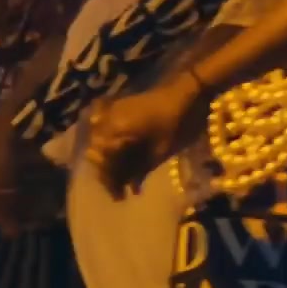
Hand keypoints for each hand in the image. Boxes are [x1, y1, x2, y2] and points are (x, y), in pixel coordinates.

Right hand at [87, 73, 201, 198]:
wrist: (188, 90)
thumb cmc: (176, 122)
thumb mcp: (160, 151)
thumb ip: (139, 170)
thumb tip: (129, 187)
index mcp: (114, 130)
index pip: (103, 162)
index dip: (109, 182)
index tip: (119, 198)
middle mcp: (106, 119)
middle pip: (98, 152)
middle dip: (109, 172)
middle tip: (121, 189)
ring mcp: (112, 110)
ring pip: (102, 141)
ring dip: (111, 159)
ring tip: (125, 176)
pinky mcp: (121, 106)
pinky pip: (109, 128)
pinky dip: (115, 144)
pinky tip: (126, 156)